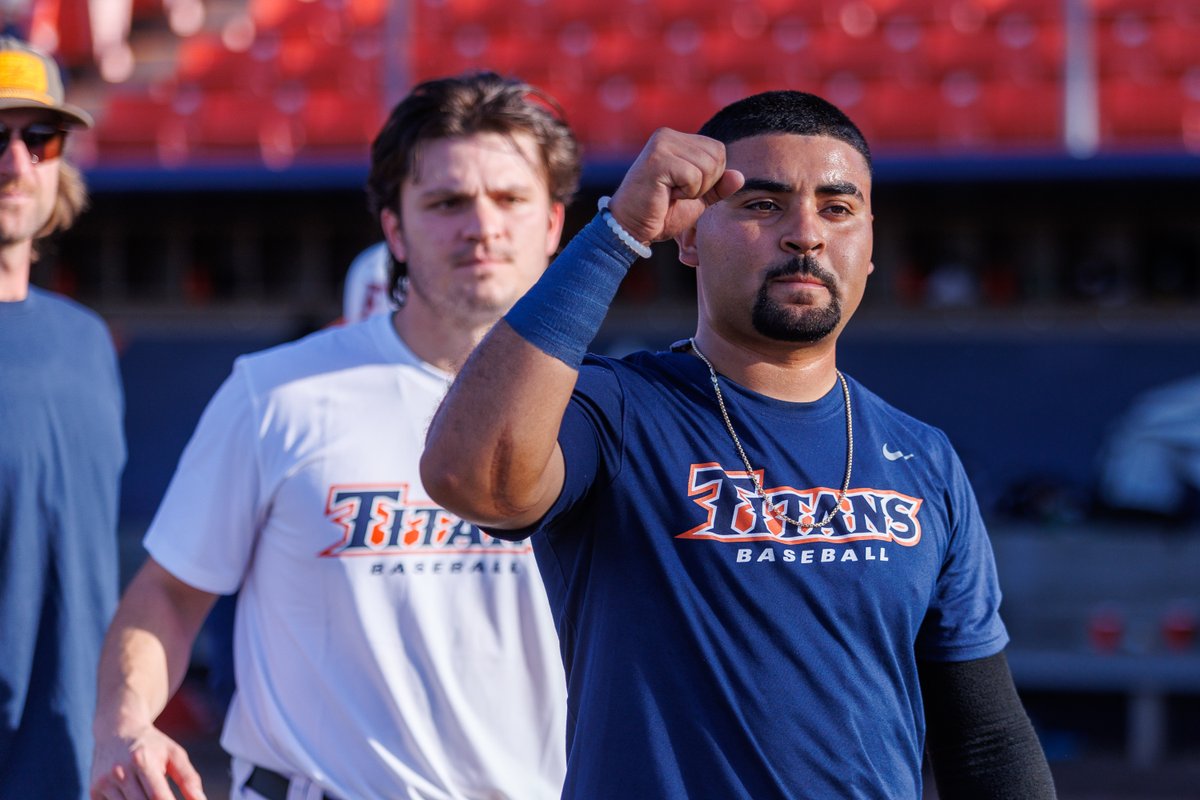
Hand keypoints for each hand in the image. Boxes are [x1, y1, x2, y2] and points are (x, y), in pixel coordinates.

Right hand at [90, 725, 205, 799]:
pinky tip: (136, 797)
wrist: (116, 730)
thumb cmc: (152, 745)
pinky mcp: (93, 792)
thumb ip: (188, 779)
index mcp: (142, 761)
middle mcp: (119, 772)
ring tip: (150, 797)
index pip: (157, 796)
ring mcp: (103, 783)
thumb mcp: (174, 754)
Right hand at [606, 128, 744, 243]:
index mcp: (677, 139)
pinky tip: (666, 195)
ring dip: (694, 190)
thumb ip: (718, 186)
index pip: (718, 150)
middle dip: (705, 183)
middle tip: (677, 193)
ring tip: (671, 193)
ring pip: (708, 166)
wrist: (632, 228)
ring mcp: (661, 144)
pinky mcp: (657, 159)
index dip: (711, 178)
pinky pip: (694, 176)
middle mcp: (668, 135)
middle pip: (717, 156)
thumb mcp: (697, 199)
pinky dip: (686, 192)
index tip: (684, 189)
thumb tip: (740, 176)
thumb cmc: (661, 213)